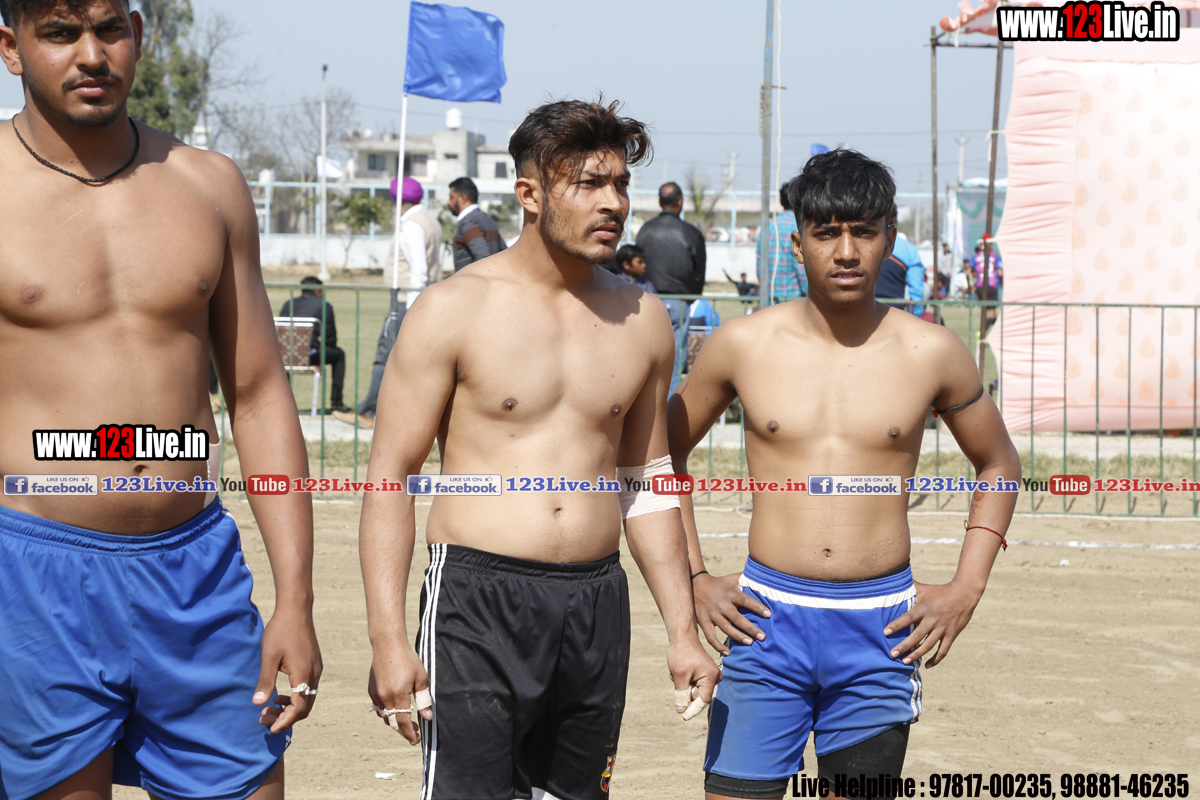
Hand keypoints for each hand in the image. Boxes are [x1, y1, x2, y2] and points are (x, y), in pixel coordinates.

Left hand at [254, 604, 322, 733]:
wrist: (296, 610)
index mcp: (303, 674)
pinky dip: (294, 697)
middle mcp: (314, 674)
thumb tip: (257, 704)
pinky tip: (279, 694)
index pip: (299, 707)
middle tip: (263, 719)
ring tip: (269, 707)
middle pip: (305, 707)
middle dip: (285, 717)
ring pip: (307, 699)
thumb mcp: (269, 656)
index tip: (270, 728)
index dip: (285, 721)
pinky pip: (307, 689)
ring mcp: (316, 669)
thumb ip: (265, 681)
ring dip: (289, 708)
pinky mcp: (314, 665)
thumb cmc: (280, 630)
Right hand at [367, 644, 432, 745]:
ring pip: (385, 717)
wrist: (388, 645)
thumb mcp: (421, 678)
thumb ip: (424, 699)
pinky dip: (387, 713)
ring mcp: (376, 695)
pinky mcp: (371, 691)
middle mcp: (385, 697)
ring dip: (395, 722)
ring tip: (407, 722)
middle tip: (414, 734)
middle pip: (393, 723)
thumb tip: (428, 717)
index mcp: (399, 694)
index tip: (416, 740)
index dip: (410, 733)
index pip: (404, 722)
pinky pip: (379, 708)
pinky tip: (396, 710)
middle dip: (404, 731)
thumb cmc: (408, 660)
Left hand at [667, 639, 720, 720]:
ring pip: (696, 691)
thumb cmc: (681, 654)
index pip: (703, 701)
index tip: (684, 718)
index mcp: (711, 677)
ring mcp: (712, 675)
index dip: (693, 709)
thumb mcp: (679, 675)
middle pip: (700, 696)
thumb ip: (682, 694)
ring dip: (685, 685)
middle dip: (687, 691)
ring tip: (680, 672)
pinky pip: (696, 684)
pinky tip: (683, 671)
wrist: (683, 637)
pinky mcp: (707, 674)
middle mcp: (715, 677)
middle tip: (679, 677)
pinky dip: (687, 681)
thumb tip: (682, 711)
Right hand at [693, 572, 770, 654]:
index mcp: (731, 593)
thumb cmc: (720, 583)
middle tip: (762, 636)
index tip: (769, 614)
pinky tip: (727, 652)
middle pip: (737, 618)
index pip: (745, 600)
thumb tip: (764, 573)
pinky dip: (717, 645)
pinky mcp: (704, 621)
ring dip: (737, 636)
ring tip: (750, 643)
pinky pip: (710, 636)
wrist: (695, 584)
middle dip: (750, 628)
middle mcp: (722, 604)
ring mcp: (712, 614)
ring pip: (725, 628)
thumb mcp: (732, 578)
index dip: (757, 607)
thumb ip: (746, 577)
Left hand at [884, 579, 982, 667]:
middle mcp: (933, 619)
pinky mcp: (952, 634)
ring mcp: (943, 628)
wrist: (964, 594)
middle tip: (893, 654)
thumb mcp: (924, 588)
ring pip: (929, 645)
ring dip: (917, 654)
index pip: (908, 618)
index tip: (885, 632)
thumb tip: (893, 579)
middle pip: (917, 635)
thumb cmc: (940, 591)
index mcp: (924, 608)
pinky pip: (943, 650)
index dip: (897, 625)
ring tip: (905, 662)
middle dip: (904, 646)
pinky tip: (927, 665)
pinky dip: (935, 659)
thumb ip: (909, 587)